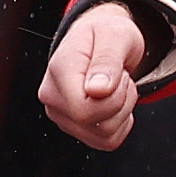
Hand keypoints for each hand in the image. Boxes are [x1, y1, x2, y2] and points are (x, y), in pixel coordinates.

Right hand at [37, 0, 148, 151]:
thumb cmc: (107, 35)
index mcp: (59, 71)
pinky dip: (121, 124)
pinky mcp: (74, 127)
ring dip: (123, 111)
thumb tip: (97, 91)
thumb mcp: (115, 36)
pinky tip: (115, 102)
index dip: (114, 97)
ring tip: (115, 86)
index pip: (84, 109)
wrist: (102, 40)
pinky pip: (108, 141)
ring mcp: (60, 115)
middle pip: (97, 124)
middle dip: (123, 101)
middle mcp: (52, 97)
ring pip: (105, 136)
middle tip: (120, 77)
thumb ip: (107, 61)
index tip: (118, 74)